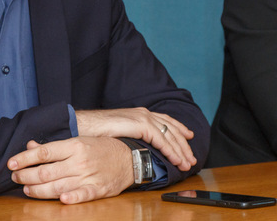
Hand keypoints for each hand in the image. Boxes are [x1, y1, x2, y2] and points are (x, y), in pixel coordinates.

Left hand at [8, 137, 132, 203]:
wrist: (129, 159)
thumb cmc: (101, 148)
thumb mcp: (79, 141)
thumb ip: (54, 146)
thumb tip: (31, 146)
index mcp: (75, 146)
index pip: (44, 152)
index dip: (25, 158)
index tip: (11, 163)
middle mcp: (79, 161)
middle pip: (46, 171)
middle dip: (26, 176)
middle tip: (15, 178)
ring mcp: (88, 176)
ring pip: (57, 186)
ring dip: (38, 190)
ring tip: (26, 189)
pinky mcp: (97, 190)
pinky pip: (82, 195)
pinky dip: (71, 198)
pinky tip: (60, 200)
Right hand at [75, 108, 196, 170]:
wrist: (85, 126)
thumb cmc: (99, 132)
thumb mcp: (122, 132)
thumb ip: (134, 135)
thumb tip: (142, 146)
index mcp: (141, 113)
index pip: (166, 120)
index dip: (179, 128)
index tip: (189, 136)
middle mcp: (145, 113)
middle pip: (171, 128)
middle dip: (183, 144)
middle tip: (191, 157)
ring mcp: (144, 117)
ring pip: (169, 135)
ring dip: (180, 151)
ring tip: (187, 163)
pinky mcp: (141, 125)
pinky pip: (161, 140)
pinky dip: (171, 151)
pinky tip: (176, 160)